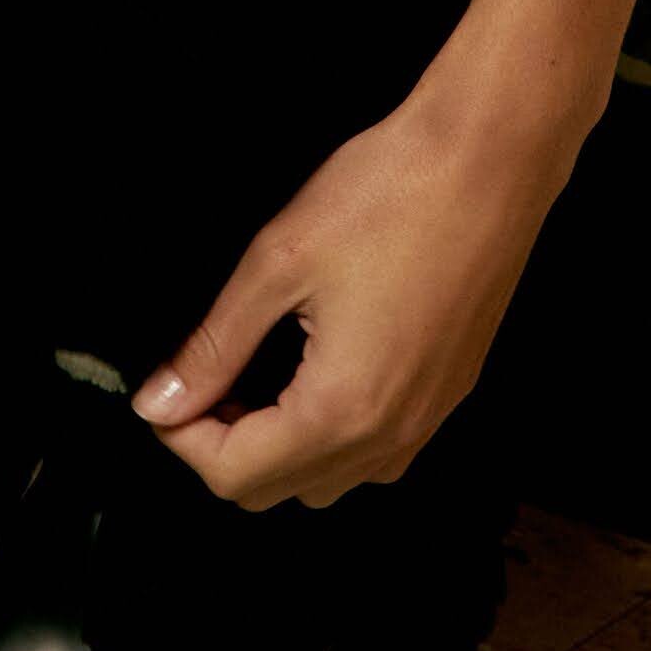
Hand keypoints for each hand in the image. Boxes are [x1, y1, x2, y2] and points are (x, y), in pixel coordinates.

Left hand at [129, 82, 598, 512]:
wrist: (491, 158)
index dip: (180, 436)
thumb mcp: (277, 262)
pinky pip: (376, 453)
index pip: (233, 475)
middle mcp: (391, 436)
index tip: (166, 387)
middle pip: (277, 493)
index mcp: (341, 411)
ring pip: (329, 483)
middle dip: (223, 445)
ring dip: (277, 446)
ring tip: (255, 372)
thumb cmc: (389, 195)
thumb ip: (213, 347)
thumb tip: (158, 401)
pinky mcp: (449, 393)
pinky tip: (313, 368)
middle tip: (205, 376)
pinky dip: (329, 434)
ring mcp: (428, 420)